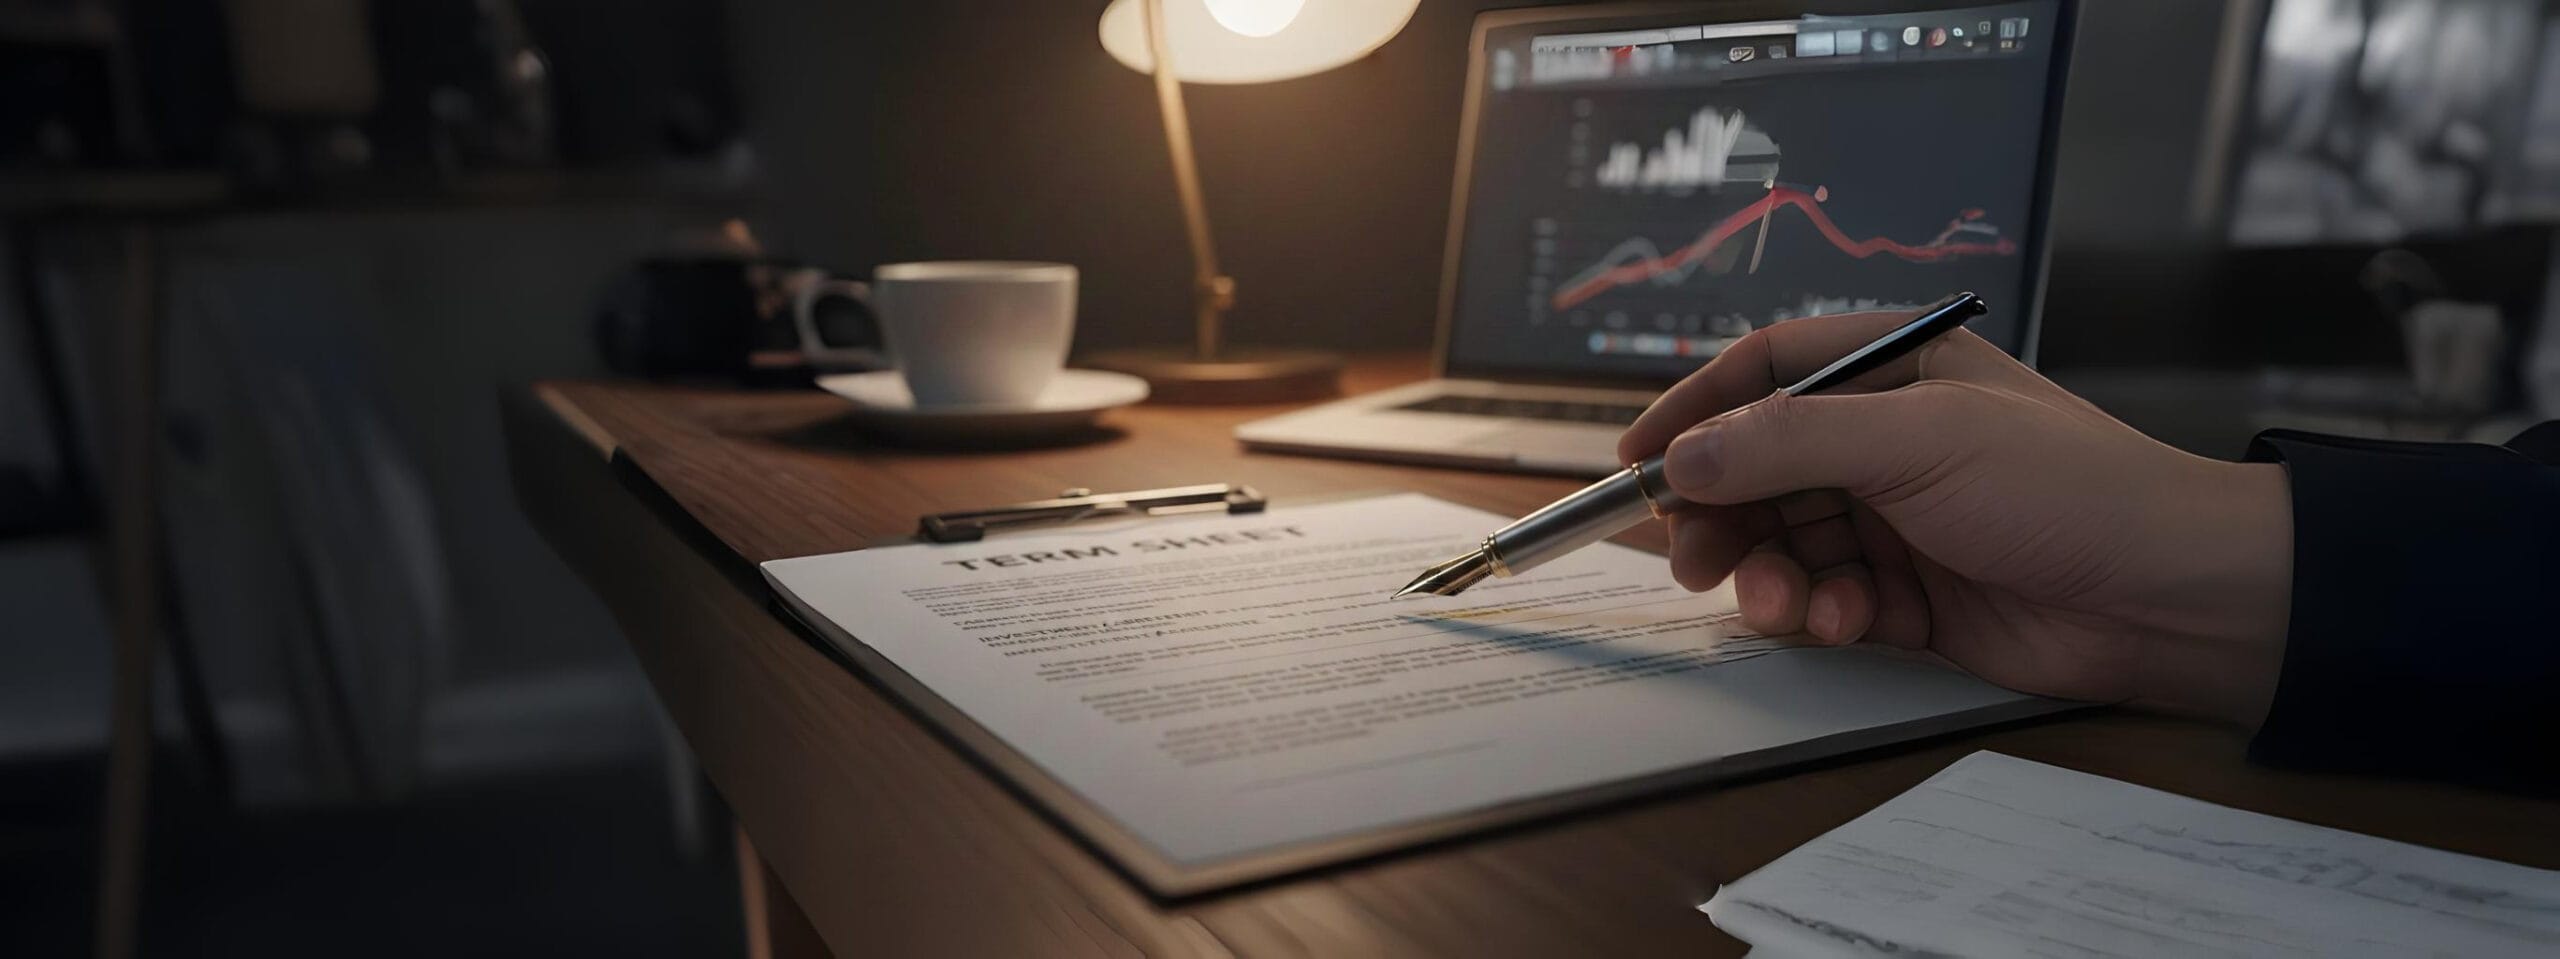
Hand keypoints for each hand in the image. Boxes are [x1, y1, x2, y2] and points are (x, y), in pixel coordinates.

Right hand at [1619, 310, 2294, 727]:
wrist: (2172, 598)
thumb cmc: (2068, 488)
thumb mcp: (1918, 442)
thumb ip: (1789, 444)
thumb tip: (1685, 454)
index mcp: (1895, 369)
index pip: (1763, 370)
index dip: (1693, 410)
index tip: (1636, 460)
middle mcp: (1889, 440)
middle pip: (1759, 468)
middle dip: (1721, 515)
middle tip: (1694, 559)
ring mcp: (1900, 520)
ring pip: (1786, 543)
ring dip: (1770, 576)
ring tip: (1783, 603)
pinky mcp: (1912, 597)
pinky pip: (1828, 602)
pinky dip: (1823, 616)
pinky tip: (1849, 624)